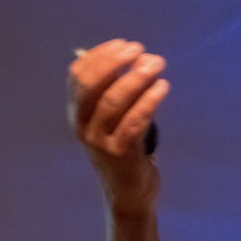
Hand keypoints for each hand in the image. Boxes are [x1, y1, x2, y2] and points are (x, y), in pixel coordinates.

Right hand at [67, 39, 168, 215]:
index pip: (79, 75)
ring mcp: (100, 142)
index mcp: (77, 115)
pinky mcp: (121, 154)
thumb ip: (115, 95)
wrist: (129, 196)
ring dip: (138, 77)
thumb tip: (132, 59)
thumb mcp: (113, 123)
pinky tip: (163, 88)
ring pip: (115, 100)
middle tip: (143, 52)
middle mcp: (83, 127)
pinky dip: (150, 100)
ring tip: (157, 66)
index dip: (101, 55)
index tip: (125, 45)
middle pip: (93, 84)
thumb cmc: (125, 153)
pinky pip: (135, 120)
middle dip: (118, 62)